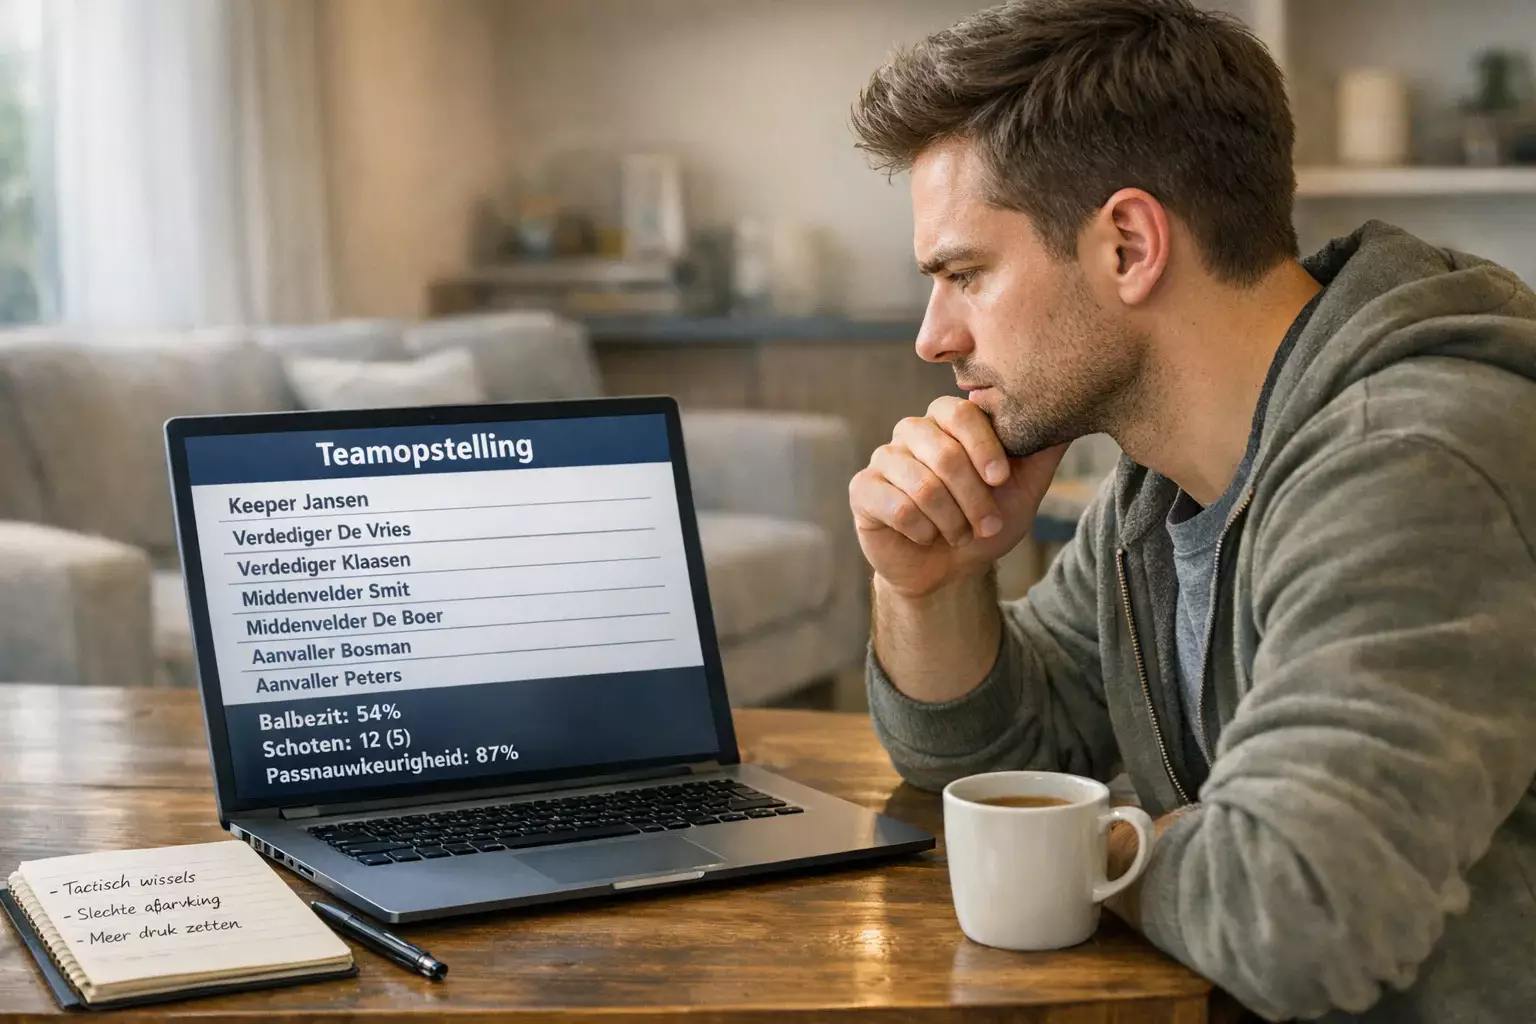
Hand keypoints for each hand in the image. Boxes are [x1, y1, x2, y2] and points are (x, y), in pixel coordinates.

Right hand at [849, 396, 1067, 598]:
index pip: (961, 412)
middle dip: (973, 498)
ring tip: (959, 534)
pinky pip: (896, 507)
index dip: (983, 447)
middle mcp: (912, 432)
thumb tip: (1072, 411)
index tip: (1000, 480)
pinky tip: (926, 537)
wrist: (951, 570)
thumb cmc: (985, 523)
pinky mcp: (863, 490)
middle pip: (942, 452)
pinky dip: (922, 531)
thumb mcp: (1025, 487)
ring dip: (951, 521)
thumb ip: (1041, 448)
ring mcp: (884, 459)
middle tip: (986, 524)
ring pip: (922, 485)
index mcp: (948, 421)